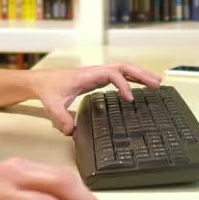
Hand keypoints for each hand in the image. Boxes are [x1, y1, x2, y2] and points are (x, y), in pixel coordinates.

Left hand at [33, 62, 162, 134]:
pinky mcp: (98, 79)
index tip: (129, 99)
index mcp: (88, 75)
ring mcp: (98, 74)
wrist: (41, 82)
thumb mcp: (52, 105)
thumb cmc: (48, 90)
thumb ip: (61, 119)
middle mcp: (96, 72)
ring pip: (124, 70)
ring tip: (157, 83)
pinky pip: (119, 76)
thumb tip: (71, 132)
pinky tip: (141, 86)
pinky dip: (132, 80)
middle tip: (157, 85)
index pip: (112, 74)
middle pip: (124, 67)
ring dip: (140, 75)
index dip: (123, 85)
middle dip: (141, 75)